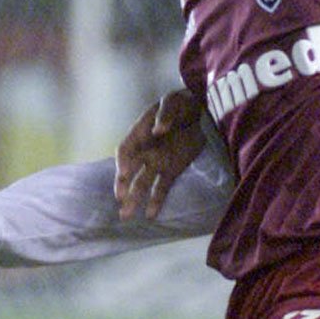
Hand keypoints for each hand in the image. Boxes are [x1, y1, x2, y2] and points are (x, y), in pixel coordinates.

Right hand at [115, 89, 205, 219]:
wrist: (198, 109)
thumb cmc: (179, 103)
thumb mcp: (171, 103)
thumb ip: (164, 115)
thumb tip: (157, 131)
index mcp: (139, 134)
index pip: (126, 150)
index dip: (123, 162)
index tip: (124, 172)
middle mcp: (144, 151)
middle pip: (129, 171)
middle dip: (123, 186)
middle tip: (120, 200)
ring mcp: (157, 162)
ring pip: (142, 183)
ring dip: (135, 199)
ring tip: (126, 216)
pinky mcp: (172, 170)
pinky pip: (161, 188)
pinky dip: (156, 201)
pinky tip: (150, 215)